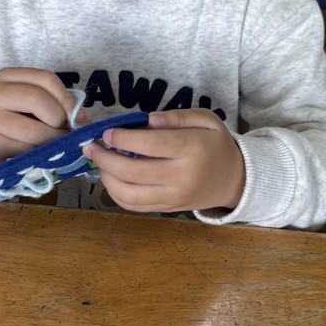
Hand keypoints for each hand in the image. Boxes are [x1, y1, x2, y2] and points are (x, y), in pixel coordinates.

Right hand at [0, 68, 77, 166]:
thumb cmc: (8, 115)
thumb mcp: (25, 99)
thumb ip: (52, 102)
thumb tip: (82, 119)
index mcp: (6, 76)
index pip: (45, 79)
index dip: (66, 98)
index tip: (76, 115)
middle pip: (37, 99)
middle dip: (58, 119)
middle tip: (65, 131)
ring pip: (33, 130)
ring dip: (52, 141)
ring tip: (55, 143)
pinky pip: (24, 150)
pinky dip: (38, 153)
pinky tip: (38, 152)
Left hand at [81, 108, 244, 213]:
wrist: (234, 180)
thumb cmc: (216, 144)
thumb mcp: (206, 120)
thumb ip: (177, 117)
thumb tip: (147, 120)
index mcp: (192, 150)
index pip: (151, 145)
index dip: (123, 139)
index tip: (107, 133)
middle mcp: (181, 177)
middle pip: (133, 171)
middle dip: (105, 158)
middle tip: (91, 147)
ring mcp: (173, 197)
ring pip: (129, 194)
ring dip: (106, 178)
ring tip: (98, 162)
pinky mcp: (167, 209)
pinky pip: (134, 206)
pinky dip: (115, 193)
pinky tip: (110, 177)